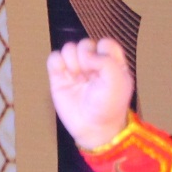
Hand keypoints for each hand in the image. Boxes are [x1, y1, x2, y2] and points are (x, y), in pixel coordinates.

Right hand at [48, 36, 133, 152]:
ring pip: (68, 48)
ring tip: (78, 77)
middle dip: (86, 57)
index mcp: (111, 63)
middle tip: (89, 75)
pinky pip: (54, 58)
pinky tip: (66, 75)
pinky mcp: (59, 77)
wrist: (92, 128)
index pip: (105, 43)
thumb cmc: (108, 106)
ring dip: (72, 60)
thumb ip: (106, 60)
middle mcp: (93, 65)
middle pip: (85, 44)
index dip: (102, 51)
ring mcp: (75, 70)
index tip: (103, 68)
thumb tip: (86, 55)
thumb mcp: (118, 81)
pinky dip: (57, 62)